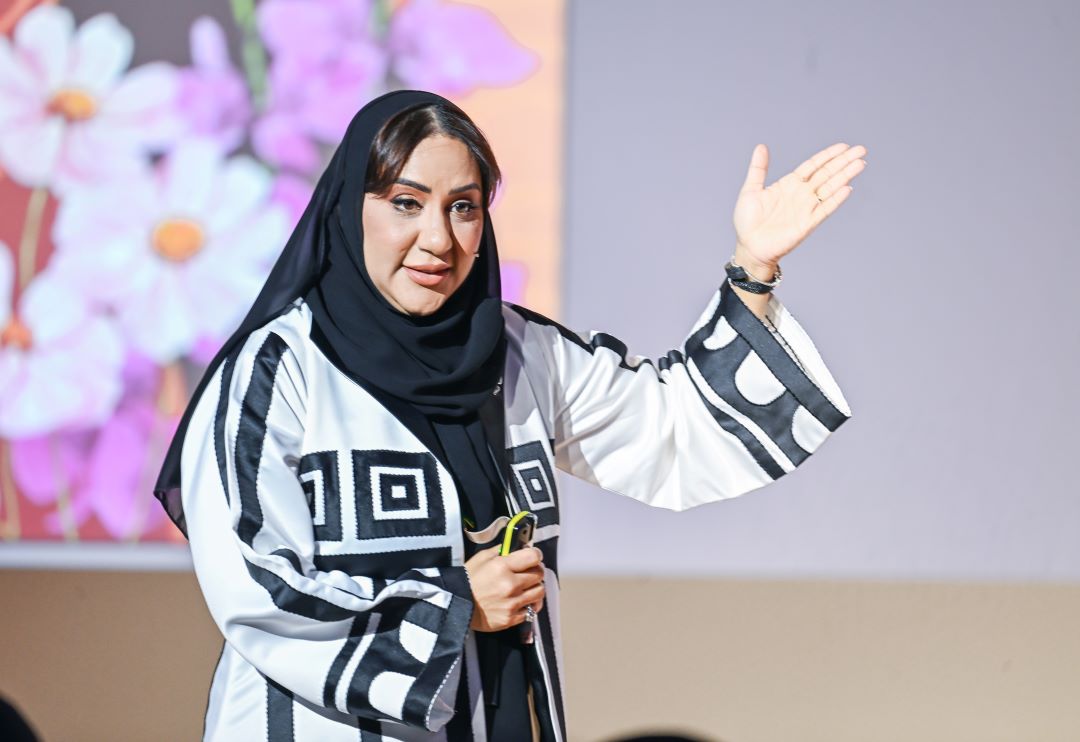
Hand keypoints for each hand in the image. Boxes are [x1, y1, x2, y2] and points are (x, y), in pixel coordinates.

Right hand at [464, 545, 545, 631]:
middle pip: (539, 574)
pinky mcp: (511, 619)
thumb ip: (502, 550)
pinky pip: (532, 609)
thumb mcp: (481, 557)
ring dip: (535, 587)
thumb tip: (519, 547)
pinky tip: (522, 600)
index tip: (533, 556)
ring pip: (539, 592)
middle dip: (535, 570)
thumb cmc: (468, 580)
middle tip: (528, 572)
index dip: (535, 555)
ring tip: (526, 587)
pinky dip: (530, 604)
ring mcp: (512, 603)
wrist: (456, 606)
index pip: (533, 557)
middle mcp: (510, 585)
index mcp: (502, 566)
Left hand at [732, 142, 867, 277]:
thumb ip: (759, 168)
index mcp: (789, 184)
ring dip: (845, 176)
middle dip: (843, 162)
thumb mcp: (751, 190)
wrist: (750, 246)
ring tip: (860, 164)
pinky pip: (824, 209)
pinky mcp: (807, 224)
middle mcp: (801, 194)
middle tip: (861, 150)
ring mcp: (806, 208)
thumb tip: (761, 147)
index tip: (844, 146)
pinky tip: (847, 188)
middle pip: (827, 174)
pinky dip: (836, 199)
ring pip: (830, 188)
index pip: (814, 166)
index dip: (828, 156)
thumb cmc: (748, 221)